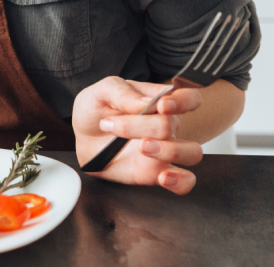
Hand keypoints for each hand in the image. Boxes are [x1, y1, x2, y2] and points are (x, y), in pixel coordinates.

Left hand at [72, 77, 202, 194]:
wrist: (82, 137)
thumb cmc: (97, 110)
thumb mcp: (103, 92)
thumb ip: (124, 93)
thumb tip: (147, 102)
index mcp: (159, 101)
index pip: (190, 98)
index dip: (183, 101)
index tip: (162, 105)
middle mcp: (166, 126)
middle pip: (174, 125)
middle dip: (145, 125)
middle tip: (116, 125)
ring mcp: (164, 151)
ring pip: (192, 153)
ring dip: (169, 150)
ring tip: (141, 147)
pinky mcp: (156, 173)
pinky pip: (184, 182)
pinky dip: (180, 181)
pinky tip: (164, 177)